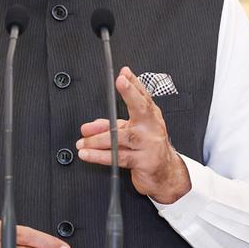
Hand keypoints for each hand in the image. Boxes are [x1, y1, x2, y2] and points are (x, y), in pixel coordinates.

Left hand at [77, 66, 190, 203]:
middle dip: (130, 93)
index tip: (124, 73)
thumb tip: (87, 128)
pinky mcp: (144, 161)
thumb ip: (106, 126)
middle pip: (141, 107)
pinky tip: (88, 154)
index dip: (133, 83)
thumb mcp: (128, 132)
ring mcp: (149, 144)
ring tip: (83, 142)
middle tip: (121, 82)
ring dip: (98, 139)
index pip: (142, 95)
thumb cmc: (146, 148)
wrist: (165, 174)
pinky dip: (100, 156)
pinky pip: (119, 157)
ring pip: (121, 137)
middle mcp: (151, 127)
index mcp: (150, 116)